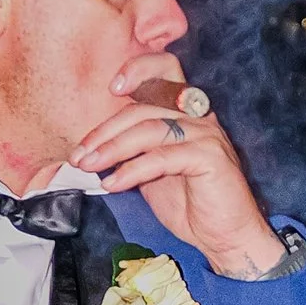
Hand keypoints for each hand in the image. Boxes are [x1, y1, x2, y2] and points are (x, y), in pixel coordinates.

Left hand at [75, 61, 288, 277]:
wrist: (225, 236)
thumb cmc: (190, 204)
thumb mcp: (152, 171)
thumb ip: (132, 151)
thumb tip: (92, 148)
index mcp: (186, 112)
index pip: (166, 68)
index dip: (138, 69)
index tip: (112, 89)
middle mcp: (198, 116)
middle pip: (143, 108)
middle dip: (105, 131)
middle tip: (80, 155)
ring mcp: (206, 134)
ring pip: (149, 129)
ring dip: (112, 149)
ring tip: (89, 167)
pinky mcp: (210, 157)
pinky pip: (161, 157)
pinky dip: (132, 170)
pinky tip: (113, 184)